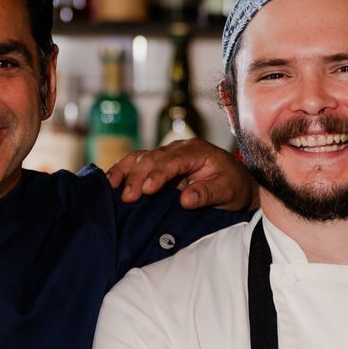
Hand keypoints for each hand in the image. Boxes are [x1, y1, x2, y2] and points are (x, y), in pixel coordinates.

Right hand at [107, 139, 255, 211]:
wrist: (236, 184)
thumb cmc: (232, 186)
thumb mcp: (226, 191)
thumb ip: (207, 193)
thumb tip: (185, 199)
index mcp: (196, 151)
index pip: (173, 160)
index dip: (158, 174)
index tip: (147, 190)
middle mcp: (178, 149)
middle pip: (152, 158)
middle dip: (137, 177)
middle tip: (129, 198)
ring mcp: (167, 155)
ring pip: (140, 157)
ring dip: (125, 171)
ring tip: (112, 187)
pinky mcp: (159, 165)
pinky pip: (137, 164)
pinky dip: (123, 171)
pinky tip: (111, 182)